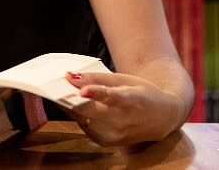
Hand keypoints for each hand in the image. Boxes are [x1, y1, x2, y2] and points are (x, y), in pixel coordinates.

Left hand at [63, 71, 184, 145]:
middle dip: (69, 98)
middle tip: (56, 86)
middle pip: (89, 111)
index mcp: (131, 100)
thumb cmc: (142, 93)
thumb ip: (95, 78)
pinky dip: (79, 116)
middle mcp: (123, 121)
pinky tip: (79, 107)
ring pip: (82, 119)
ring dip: (71, 107)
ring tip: (65, 94)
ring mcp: (115, 135)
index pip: (113, 98)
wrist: (162, 118)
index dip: (97, 94)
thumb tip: (69, 76)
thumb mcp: (123, 79)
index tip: (82, 91)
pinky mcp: (107, 142)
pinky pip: (84, 127)